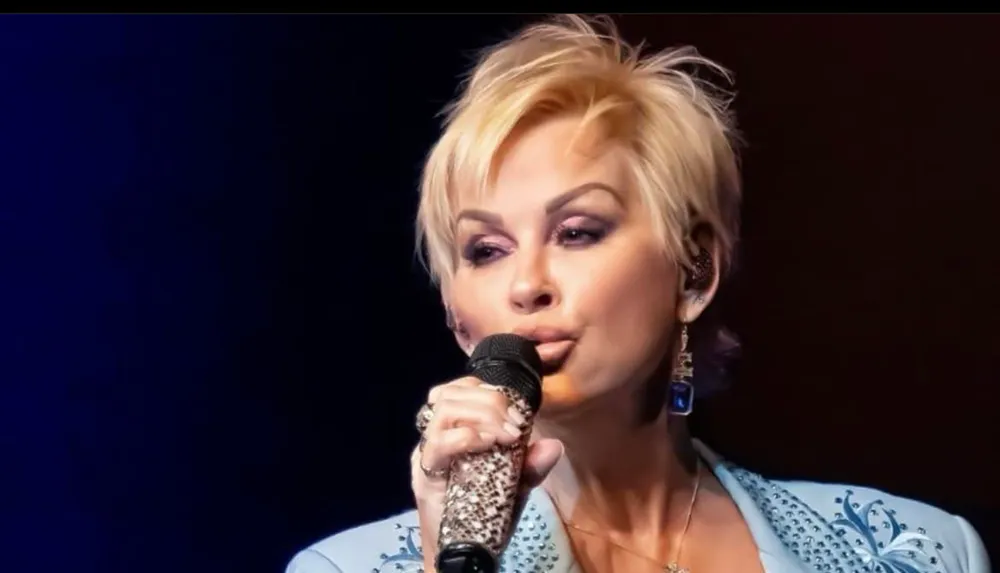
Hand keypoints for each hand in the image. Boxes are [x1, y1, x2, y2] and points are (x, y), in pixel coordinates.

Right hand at [411, 376, 562, 571]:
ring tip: (504, 435)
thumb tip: (553, 446)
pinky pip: (437, 444)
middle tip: (516, 427)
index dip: (488, 390)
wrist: (463, 554)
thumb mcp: (514, 487)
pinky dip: (465, 436)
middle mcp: (437, 437)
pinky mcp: (425, 475)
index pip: (462, 390)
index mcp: (455, 430)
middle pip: (454, 395)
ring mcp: (428, 454)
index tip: (518, 412)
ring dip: (482, 415)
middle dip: (491, 402)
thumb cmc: (484, 515)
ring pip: (445, 410)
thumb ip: (531, 466)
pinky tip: (486, 443)